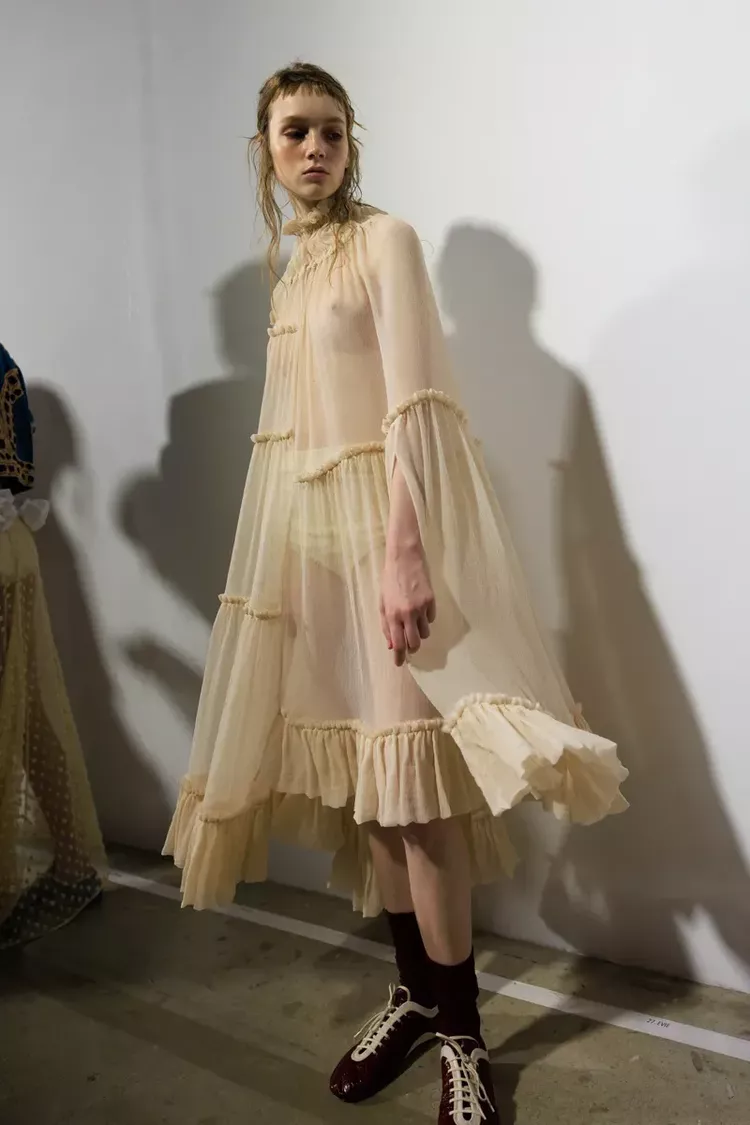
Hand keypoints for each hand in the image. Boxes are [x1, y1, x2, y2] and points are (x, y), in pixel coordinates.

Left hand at [379, 542, 436, 666]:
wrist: (404, 558)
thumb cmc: (389, 580)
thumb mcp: (383, 603)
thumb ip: (386, 624)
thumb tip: (392, 644)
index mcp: (392, 615)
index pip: (398, 643)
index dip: (399, 656)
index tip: (399, 663)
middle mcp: (408, 614)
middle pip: (414, 643)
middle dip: (412, 648)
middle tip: (409, 646)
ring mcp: (421, 607)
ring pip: (425, 633)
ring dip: (419, 632)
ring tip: (413, 622)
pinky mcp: (432, 600)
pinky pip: (431, 619)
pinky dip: (426, 619)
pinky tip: (420, 609)